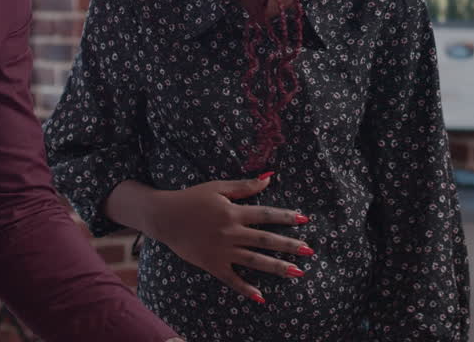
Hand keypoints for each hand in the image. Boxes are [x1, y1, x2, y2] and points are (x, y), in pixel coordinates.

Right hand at [147, 174, 312, 302]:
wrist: (164, 217)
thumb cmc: (192, 198)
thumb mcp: (218, 187)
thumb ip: (244, 186)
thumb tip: (269, 177)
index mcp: (233, 212)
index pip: (266, 215)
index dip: (285, 217)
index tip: (304, 219)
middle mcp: (231, 232)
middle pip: (265, 240)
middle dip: (289, 245)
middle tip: (308, 250)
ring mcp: (222, 250)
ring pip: (254, 261)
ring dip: (277, 267)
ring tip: (297, 272)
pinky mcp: (212, 264)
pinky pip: (231, 279)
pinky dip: (246, 288)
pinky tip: (261, 297)